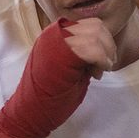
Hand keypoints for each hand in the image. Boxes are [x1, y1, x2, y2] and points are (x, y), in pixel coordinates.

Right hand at [0, 19, 102, 137]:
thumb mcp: (68, 67)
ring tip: (98, 72)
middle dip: (108, 47)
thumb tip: (104, 48)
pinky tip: (97, 74)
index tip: (102, 63)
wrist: (30, 113)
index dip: (104, 42)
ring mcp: (56, 42)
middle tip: (105, 67)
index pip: (90, 24)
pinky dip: (102, 60)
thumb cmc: (49, 96)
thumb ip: (82, 53)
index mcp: (54, 34)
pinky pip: (93, 48)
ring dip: (106, 54)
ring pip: (96, 35)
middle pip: (96, 26)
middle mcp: (53, 33)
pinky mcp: (61, 54)